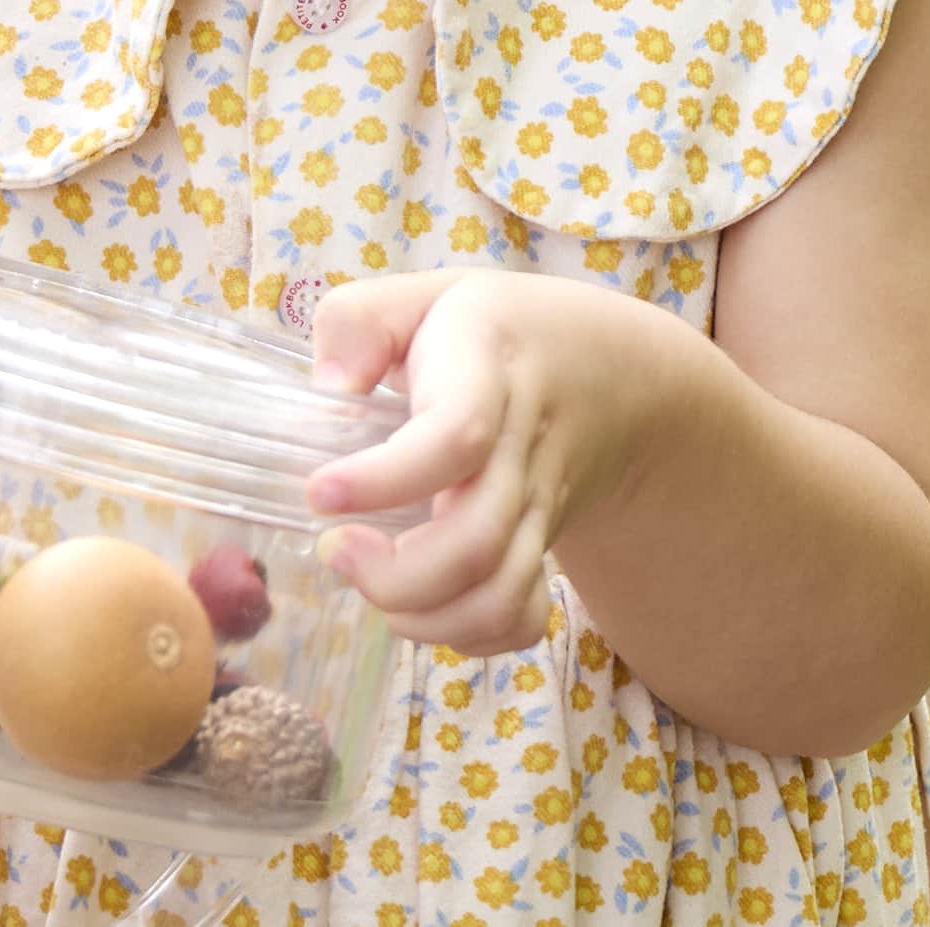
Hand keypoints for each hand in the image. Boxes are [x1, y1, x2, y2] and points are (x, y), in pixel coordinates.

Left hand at [302, 269, 654, 655]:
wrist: (609, 371)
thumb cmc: (494, 331)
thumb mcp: (427, 294)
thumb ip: (360, 322)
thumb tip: (327, 389)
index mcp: (487, 372)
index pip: (454, 436)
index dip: (384, 478)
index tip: (319, 491)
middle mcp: (520, 450)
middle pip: (475, 543)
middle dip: (392, 573)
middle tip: (334, 546)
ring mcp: (538, 509)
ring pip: (497, 597)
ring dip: (420, 615)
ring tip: (365, 577)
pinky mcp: (541, 549)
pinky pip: (518, 620)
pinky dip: (464, 635)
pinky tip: (418, 602)